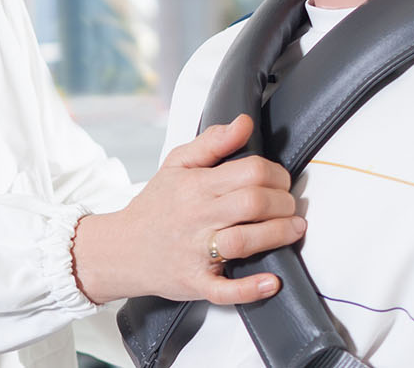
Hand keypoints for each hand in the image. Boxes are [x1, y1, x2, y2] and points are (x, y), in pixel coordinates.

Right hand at [71, 114, 305, 304]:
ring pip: (245, 241)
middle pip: (253, 203)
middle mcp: (196, 216)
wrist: (120, 249)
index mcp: (195, 185)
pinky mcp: (195, 281)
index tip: (281, 181)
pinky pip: (225, 289)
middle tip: (289, 206)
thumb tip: (243, 123)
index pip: (250, 171)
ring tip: (293, 230)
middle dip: (284, 203)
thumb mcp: (175, 166)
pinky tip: (271, 281)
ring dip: (279, 235)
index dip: (276, 174)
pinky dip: (251, 288)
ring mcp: (195, 251)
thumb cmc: (154, 208)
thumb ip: (212, 142)